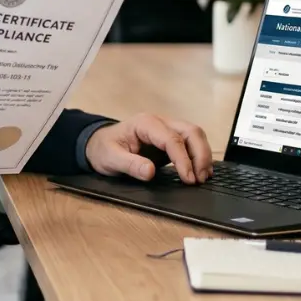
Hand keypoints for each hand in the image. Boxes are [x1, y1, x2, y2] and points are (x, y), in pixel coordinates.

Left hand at [85, 113, 212, 183]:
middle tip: (200, 178)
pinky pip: (190, 143)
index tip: (188, 178)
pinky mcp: (169, 140)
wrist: (97, 144)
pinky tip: (200, 171)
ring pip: (194, 135)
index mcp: (145, 124)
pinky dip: (199, 156)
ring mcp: (166, 129)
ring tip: (203, 177)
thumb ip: (129, 165)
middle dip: (200, 154)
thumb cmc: (103, 149)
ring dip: (202, 155)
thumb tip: (149, 172)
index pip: (172, 139)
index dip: (183, 159)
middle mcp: (159, 122)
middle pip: (191, 131)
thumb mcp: (110, 159)